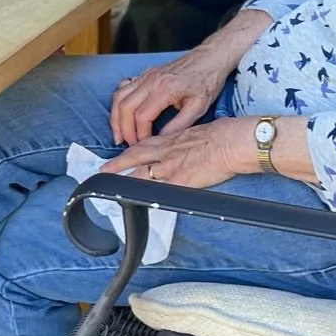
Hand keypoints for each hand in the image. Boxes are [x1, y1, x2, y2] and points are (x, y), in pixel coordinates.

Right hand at [110, 46, 233, 146]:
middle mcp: (151, 80)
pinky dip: (118, 102)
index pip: (142, 116)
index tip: (144, 145)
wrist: (210, 58)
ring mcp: (146, 75)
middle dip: (123, 129)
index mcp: (164, 89)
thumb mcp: (199, 106)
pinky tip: (121, 113)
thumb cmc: (208, 80)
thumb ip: (180, 124)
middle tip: (127, 144)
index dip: (140, 134)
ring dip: (116, 117)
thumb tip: (163, 140)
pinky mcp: (146, 73)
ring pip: (119, 97)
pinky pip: (123, 87)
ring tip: (119, 134)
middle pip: (125, 107)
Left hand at [110, 118, 254, 189]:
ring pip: (142, 176)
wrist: (232, 142)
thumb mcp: (197, 131)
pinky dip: (149, 197)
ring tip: (112, 189)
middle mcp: (167, 152)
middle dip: (118, 165)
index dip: (131, 150)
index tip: (122, 154)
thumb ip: (185, 140)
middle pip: (136, 158)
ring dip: (126, 183)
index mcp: (172, 140)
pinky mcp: (181, 182)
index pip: (145, 144)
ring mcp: (172, 168)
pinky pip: (160, 192)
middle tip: (102, 171)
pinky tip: (139, 204)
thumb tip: (185, 147)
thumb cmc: (223, 134)